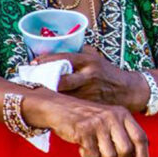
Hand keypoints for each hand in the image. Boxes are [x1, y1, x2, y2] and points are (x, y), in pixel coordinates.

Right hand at [26, 91, 148, 156]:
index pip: (140, 137)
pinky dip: (88, 156)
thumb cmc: (88, 120)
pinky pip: (92, 156)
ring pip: (109, 156)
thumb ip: (124, 138)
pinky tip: (83, 147)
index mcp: (123, 114)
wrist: (61, 108)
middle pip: (126, 150)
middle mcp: (113, 116)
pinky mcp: (84, 130)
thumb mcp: (110, 122)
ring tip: (95, 151)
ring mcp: (98, 123)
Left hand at [34, 46, 148, 112]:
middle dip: (44, 81)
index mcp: (89, 61)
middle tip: (31, 81)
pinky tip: (48, 105)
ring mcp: (88, 92)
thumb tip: (56, 50)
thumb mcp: (95, 58)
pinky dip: (59, 105)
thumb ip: (79, 54)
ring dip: (49, 95)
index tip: (33, 62)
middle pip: (61, 80)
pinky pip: (70, 106)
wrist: (127, 90)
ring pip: (63, 95)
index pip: (64, 58)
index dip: (46, 60)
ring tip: (34, 93)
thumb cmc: (107, 72)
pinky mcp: (89, 106)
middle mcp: (88, 76)